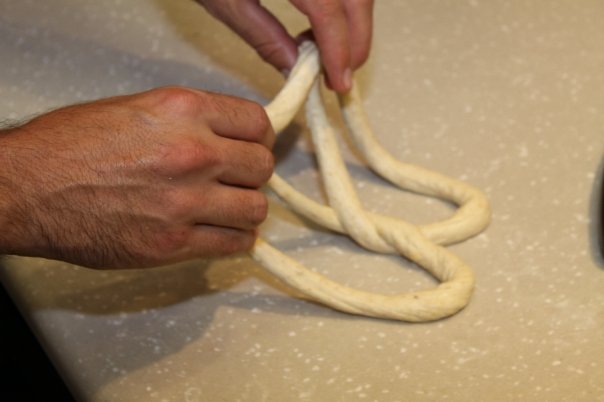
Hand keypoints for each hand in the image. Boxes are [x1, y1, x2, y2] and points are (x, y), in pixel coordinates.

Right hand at [0, 87, 274, 268]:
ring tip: (228, 209)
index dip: (258, 137)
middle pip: (262, 166)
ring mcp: (186, 200)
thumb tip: (225, 136)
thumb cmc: (69, 147)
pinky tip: (220, 232)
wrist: (28, 189)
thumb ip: (189, 121)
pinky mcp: (174, 243)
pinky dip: (235, 239)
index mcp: (184, 111)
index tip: (252, 146)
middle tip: (236, 179)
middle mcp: (193, 153)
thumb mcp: (136, 109)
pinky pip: (235, 244)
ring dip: (246, 209)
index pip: (256, 122)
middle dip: (252, 173)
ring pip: (256, 209)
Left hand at [198, 0, 373, 92]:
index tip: (339, 80)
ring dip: (352, 22)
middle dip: (356, 39)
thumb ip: (264, 36)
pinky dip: (343, 5)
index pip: (328, 10)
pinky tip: (321, 23)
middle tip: (339, 74)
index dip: (339, 49)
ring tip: (326, 52)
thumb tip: (295, 68)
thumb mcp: (226, 2)